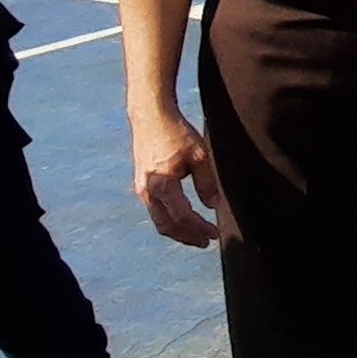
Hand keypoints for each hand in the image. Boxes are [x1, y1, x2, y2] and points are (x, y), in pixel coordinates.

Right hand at [129, 108, 223, 247]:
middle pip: (168, 226)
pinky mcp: (141, 185)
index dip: (199, 228)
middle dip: (188, 237)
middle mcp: (148, 191)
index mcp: (162, 184)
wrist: (150, 116)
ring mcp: (142, 189)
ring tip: (197, 236)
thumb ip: (206, 182)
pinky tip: (183, 220)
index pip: (182, 216)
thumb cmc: (175, 132)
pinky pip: (156, 211)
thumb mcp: (199, 155)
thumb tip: (213, 205)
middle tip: (206, 241)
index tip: (214, 233)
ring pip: (160, 221)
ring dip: (178, 232)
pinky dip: (170, 220)